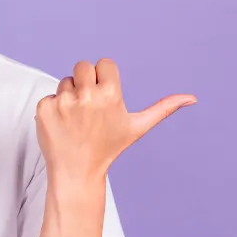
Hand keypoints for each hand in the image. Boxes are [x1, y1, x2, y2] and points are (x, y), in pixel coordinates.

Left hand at [35, 58, 194, 195]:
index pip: (104, 63)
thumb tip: (192, 98)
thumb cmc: (108, 148)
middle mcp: (87, 96)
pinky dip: (53, 110)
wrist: (78, 173)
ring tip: (76, 120)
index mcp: (111, 94)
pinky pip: (49, 96)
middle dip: (86, 82)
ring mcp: (63, 102)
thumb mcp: (137, 127)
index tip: (104, 99)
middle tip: (89, 108)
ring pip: (65, 81)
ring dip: (69, 96)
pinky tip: (62, 126)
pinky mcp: (44, 109)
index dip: (104, 80)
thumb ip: (163, 108)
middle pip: (83, 66)